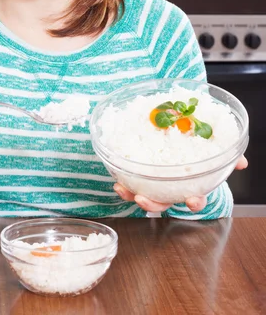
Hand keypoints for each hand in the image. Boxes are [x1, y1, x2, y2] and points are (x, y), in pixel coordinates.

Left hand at [114, 155, 247, 212]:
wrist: (182, 153)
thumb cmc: (197, 159)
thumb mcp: (211, 157)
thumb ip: (226, 158)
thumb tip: (241, 161)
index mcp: (190, 188)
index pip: (195, 199)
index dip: (194, 202)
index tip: (191, 201)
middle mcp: (171, 191)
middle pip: (163, 204)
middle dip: (152, 205)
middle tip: (142, 199)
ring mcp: (155, 188)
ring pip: (144, 197)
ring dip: (131, 196)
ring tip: (122, 189)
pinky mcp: (142, 179)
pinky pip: (132, 185)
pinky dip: (124, 185)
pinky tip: (117, 181)